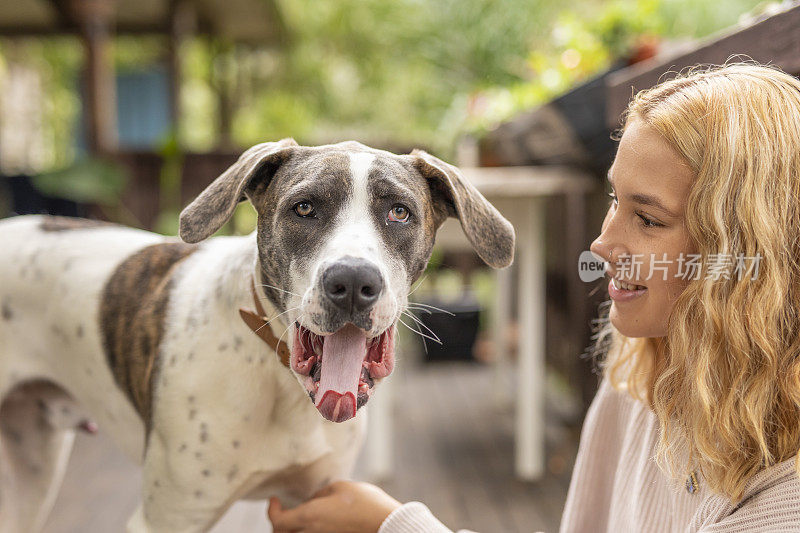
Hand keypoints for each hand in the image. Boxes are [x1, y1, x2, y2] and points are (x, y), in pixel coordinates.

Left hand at [267, 480, 401, 532]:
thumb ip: (321, 494)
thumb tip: (313, 501)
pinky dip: (308, 532)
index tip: (275, 500)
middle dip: (279, 523)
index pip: (277, 521)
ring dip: (293, 530)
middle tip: (283, 510)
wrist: (387, 525)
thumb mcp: (340, 488)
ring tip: (300, 517)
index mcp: (310, 517)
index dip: (271, 511)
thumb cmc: (366, 504)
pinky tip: (316, 524)